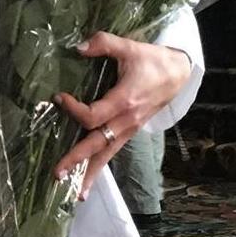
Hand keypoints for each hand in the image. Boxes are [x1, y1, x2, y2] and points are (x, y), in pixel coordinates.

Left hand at [53, 33, 191, 196]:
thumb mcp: (129, 46)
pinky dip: (99, 168)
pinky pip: (112, 152)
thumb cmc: (151, 60)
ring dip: (88, 173)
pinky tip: (86, 183)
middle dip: (77, 159)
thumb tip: (78, 47)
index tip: (58, 98)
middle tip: (57, 173)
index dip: (74, 109)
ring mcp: (129, 130)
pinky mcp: (129, 132)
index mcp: (125, 101)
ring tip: (72, 192)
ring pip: (106, 155)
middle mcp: (126, 121)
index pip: (94, 115)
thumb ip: (103, 43)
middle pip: (98, 145)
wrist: (178, 73)